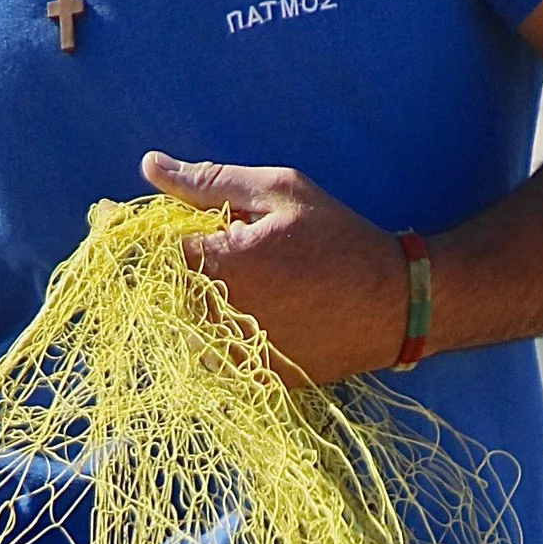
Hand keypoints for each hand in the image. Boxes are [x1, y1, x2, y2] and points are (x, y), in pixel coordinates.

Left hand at [141, 152, 410, 385]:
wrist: (392, 303)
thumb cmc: (336, 238)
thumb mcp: (278, 192)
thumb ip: (209, 181)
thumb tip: (149, 165)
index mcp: (217, 263)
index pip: (164, 249)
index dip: (192, 238)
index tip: (225, 234)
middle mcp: (216, 314)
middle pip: (176, 290)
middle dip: (204, 273)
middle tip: (259, 263)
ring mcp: (233, 353)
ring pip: (193, 327)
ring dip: (215, 308)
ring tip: (268, 293)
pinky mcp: (252, 378)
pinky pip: (220, 358)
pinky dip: (234, 338)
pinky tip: (275, 320)